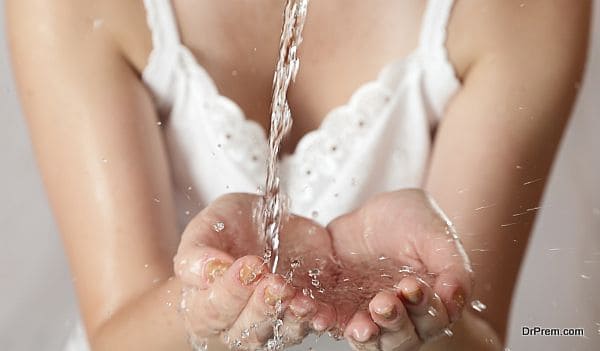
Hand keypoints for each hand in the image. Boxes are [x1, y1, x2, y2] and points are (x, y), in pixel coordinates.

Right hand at [173, 193, 337, 349]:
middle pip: (246, 331)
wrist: (263, 224)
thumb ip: (198, 252)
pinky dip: (317, 318)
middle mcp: (235, 323)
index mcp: (202, 306)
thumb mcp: (208, 227)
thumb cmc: (228, 230)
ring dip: (291, 317)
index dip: (229, 292)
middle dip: (261, 307)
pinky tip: (320, 309)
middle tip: (274, 282)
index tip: (246, 266)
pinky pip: (310, 324)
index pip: (210, 312)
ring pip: (280, 334)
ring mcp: (271, 322)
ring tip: (298, 298)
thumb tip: (207, 271)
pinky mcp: (300, 315)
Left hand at [327, 189, 472, 350]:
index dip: (424, 307)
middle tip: (383, 303)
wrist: (370, 215)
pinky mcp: (338, 308)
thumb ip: (452, 264)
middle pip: (401, 337)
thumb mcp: (434, 233)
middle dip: (393, 323)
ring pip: (368, 338)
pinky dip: (324, 320)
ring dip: (362, 333)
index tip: (412, 287)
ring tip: (358, 326)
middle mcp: (402, 318)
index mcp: (431, 303)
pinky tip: (320, 315)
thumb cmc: (411, 223)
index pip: (433, 318)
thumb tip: (456, 296)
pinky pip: (330, 321)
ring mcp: (367, 315)